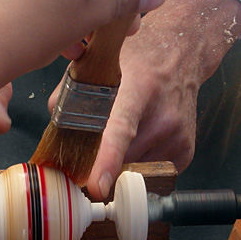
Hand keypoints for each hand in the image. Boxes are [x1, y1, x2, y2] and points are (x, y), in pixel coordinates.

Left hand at [82, 0, 240, 198]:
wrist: (181, 54)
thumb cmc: (134, 58)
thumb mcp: (97, 64)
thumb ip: (69, 99)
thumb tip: (55, 138)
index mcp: (138, 89)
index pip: (120, 130)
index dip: (107, 160)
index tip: (96, 186)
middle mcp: (163, 115)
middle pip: (120, 159)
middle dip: (99, 161)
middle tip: (94, 142)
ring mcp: (178, 136)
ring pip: (133, 169)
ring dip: (120, 160)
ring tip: (126, 128)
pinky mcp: (185, 151)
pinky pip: (149, 170)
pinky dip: (138, 160)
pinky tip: (142, 133)